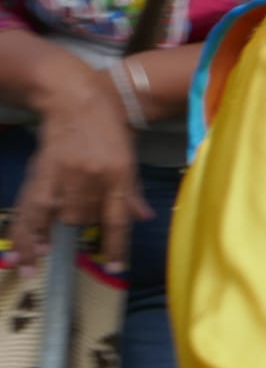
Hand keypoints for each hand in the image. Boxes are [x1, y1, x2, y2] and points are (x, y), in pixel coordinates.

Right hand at [14, 66, 149, 273]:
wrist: (76, 98)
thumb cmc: (108, 126)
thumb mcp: (128, 155)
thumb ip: (132, 191)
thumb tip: (142, 219)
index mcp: (119, 174)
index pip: (118, 218)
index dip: (116, 247)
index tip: (114, 269)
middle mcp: (92, 178)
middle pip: (84, 220)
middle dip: (79, 233)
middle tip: (72, 243)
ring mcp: (65, 176)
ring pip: (58, 218)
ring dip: (47, 241)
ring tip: (32, 267)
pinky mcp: (41, 173)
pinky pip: (32, 209)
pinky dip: (25, 232)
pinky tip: (22, 253)